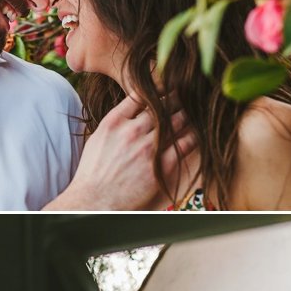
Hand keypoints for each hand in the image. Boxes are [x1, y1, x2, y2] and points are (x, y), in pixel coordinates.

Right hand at [49, 95, 195, 211]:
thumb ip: (117, 120)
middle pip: (162, 106)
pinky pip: (185, 144)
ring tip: (191, 113)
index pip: (141, 95)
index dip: (156, 91)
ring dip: (186, 115)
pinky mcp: (162, 165)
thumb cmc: (95, 171)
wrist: (96, 200)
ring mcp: (148, 148)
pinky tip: (195, 133)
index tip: (165, 90)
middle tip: (184, 97)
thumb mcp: (99, 137)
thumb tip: (134, 107)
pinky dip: (192, 136)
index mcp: (115, 121)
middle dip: (175, 100)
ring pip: (176, 122)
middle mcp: (132, 131)